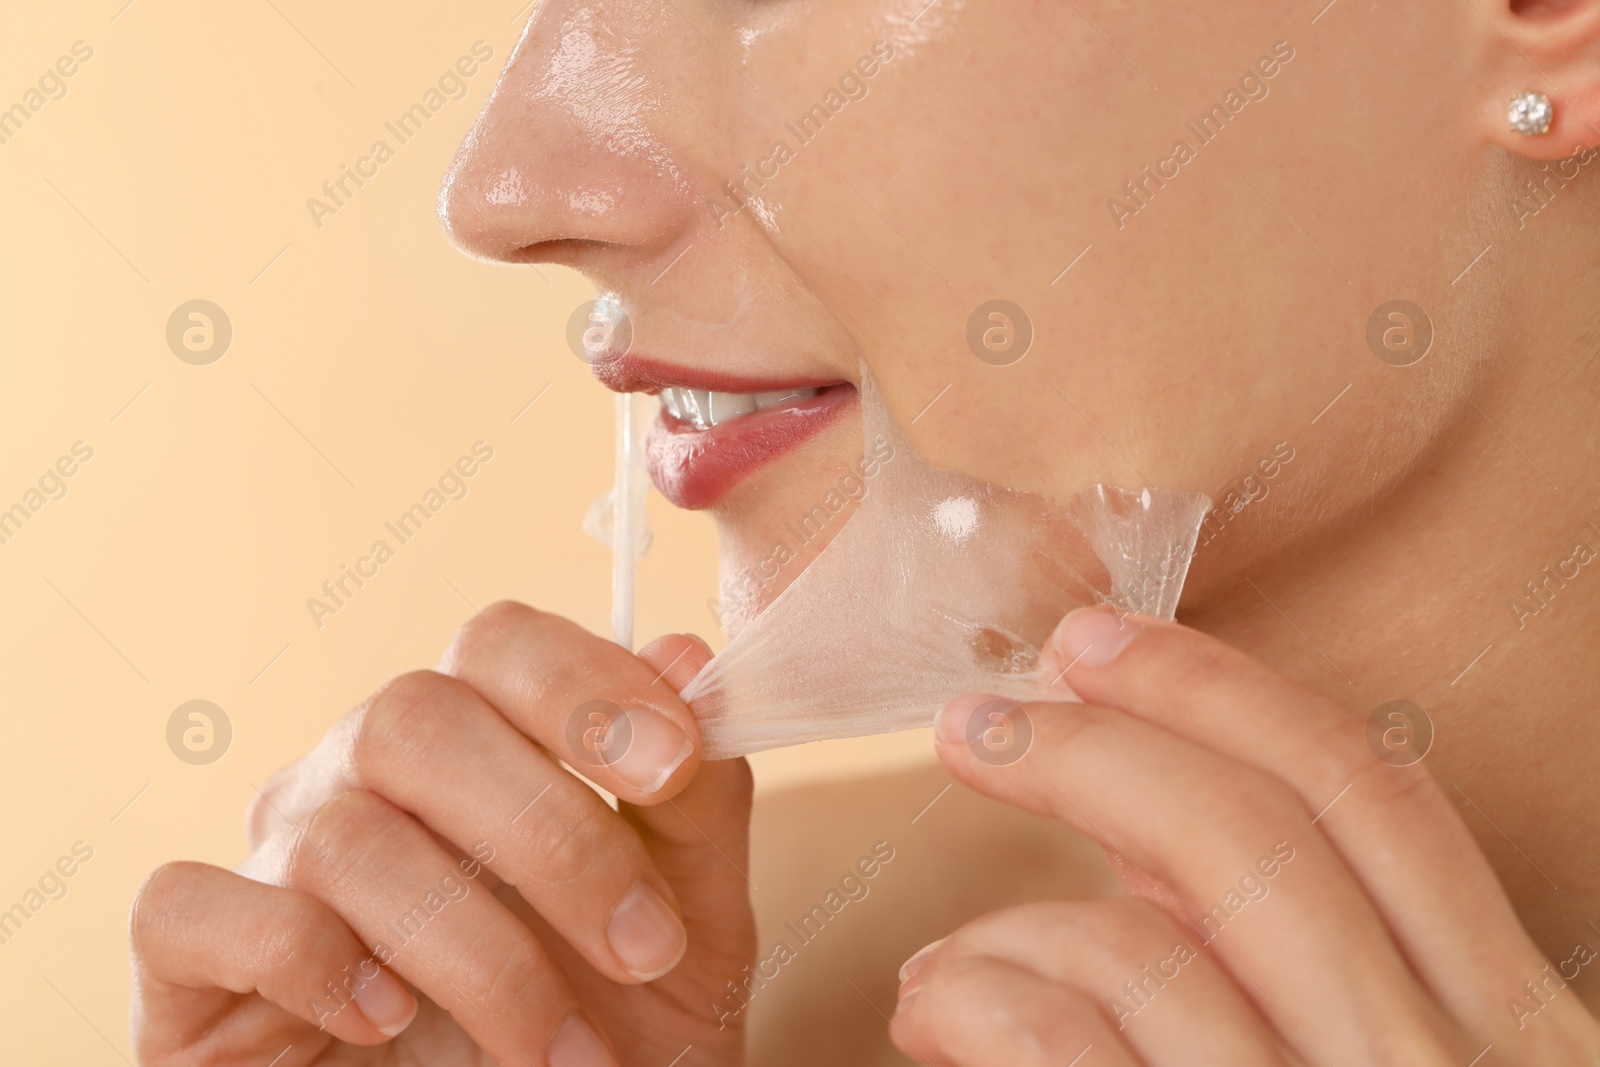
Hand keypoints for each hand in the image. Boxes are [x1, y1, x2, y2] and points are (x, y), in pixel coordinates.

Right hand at [131, 602, 753, 1066]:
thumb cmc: (613, 1021)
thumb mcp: (687, 915)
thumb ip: (695, 793)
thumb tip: (688, 656)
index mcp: (479, 733)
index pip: (497, 641)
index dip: (583, 683)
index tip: (675, 765)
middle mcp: (363, 769)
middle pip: (416, 716)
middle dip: (551, 838)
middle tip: (645, 947)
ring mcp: (274, 852)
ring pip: (343, 837)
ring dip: (479, 955)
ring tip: (564, 1050)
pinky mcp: (188, 957)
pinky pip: (193, 907)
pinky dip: (303, 962)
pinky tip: (388, 1020)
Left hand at [891, 607, 1599, 1065]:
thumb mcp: (1375, 1065)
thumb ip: (1283, 956)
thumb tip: (1146, 829)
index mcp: (1514, 1035)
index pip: (1378, 802)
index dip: (1227, 693)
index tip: (1100, 640)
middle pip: (1253, 844)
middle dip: (1095, 754)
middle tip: (974, 723)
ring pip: (1143, 954)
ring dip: (1011, 923)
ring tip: (938, 964)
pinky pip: (1063, 1052)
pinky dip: (980, 1000)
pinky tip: (940, 1013)